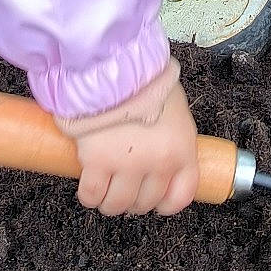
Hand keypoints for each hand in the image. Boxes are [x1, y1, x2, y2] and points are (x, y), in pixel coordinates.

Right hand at [74, 83, 198, 216]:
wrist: (114, 66)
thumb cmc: (143, 80)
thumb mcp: (173, 109)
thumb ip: (170, 135)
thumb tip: (161, 148)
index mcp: (181, 149)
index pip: (181, 196)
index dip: (165, 203)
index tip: (156, 201)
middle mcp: (158, 162)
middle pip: (145, 202)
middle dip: (133, 200)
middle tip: (123, 187)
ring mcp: (128, 164)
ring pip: (118, 204)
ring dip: (109, 202)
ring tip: (104, 190)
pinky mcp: (97, 162)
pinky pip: (91, 195)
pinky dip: (89, 196)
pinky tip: (88, 186)